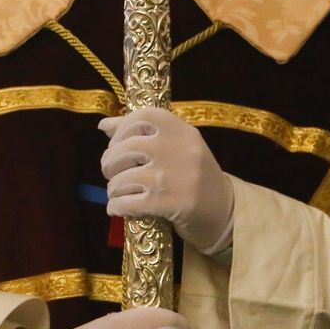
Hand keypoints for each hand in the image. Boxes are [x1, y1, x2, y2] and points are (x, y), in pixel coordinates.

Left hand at [99, 107, 234, 254]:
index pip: (143, 116)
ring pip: (123, 178)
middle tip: (110, 171)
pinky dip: (116, 206)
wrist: (225, 211)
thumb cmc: (195, 176)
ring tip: (117, 193)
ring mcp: (173, 177)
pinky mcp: (169, 204)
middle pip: (126, 148)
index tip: (115, 144)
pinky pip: (128, 203)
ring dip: (113, 189)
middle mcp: (179, 149)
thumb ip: (143, 134)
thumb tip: (104, 126)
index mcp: (182, 131)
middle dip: (110, 162)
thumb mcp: (177, 147)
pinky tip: (117, 208)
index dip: (121, 129)